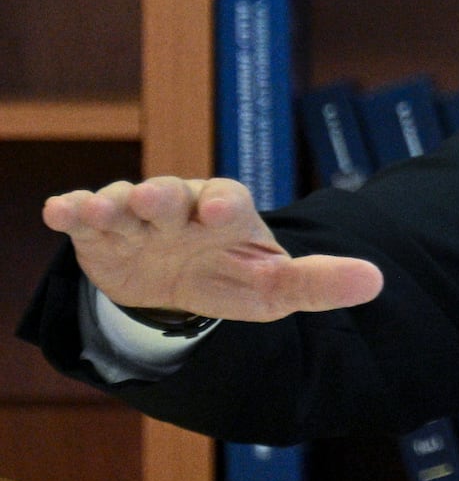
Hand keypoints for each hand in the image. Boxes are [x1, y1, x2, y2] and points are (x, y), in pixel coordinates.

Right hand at [43, 176, 382, 320]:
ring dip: (113, 204)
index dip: (224, 205)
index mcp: (228, 214)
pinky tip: (60, 211)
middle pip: (173, 194)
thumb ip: (318, 282)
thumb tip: (376, 280)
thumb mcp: (274, 286)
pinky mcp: (101, 232)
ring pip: (125, 203)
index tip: (222, 213)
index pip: (229, 201)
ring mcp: (139, 217)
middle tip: (155, 199)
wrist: (176, 283)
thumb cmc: (232, 276)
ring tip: (103, 209)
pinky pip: (84, 216)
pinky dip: (72, 211)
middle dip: (164, 196)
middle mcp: (183, 206)